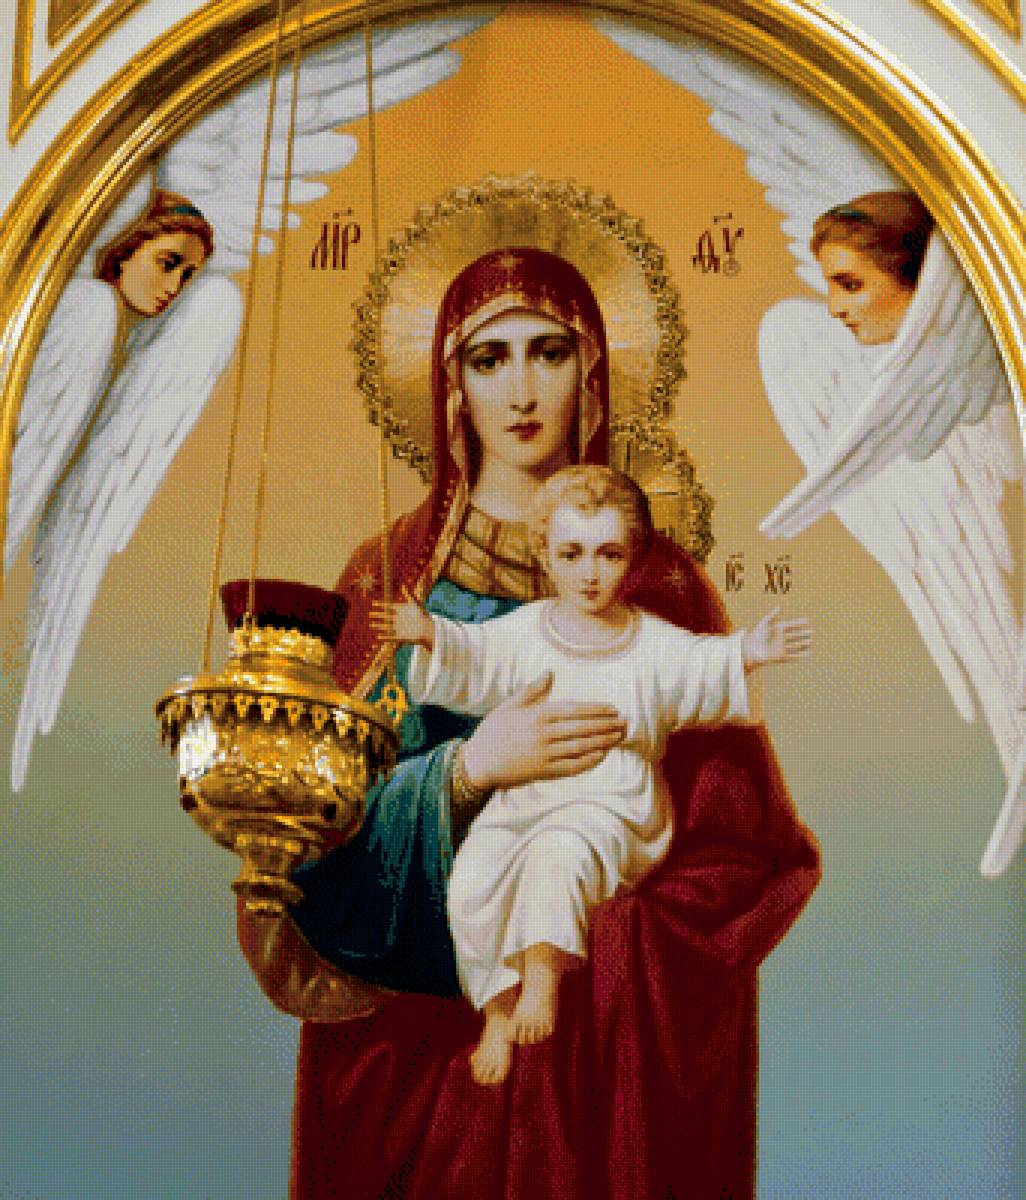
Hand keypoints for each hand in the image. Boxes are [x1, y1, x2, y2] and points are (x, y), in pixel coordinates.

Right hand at [369, 587, 433, 647]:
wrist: (428, 629)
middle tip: (370, 614)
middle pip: (386, 617)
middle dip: (377, 615)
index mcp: (402, 611)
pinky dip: (384, 637)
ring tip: (371, 624)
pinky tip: (378, 636)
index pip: (389, 607)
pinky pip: (390, 637)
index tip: (373, 603)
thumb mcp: (415, 604)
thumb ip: (409, 595)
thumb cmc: (423, 616)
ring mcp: (399, 628)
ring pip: (386, 627)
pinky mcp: (400, 637)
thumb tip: (403, 585)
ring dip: (379, 626)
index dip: (381, 605)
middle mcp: (399, 619)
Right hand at [462, 671, 625, 790]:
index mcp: (537, 715)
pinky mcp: (543, 772)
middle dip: (606, 725)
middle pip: (582, 728)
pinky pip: (571, 767)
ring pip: (580, 747)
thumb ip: (532, 690)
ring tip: (618, 736)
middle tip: (624, 722)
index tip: (613, 709)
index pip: (574, 710)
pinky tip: (601, 756)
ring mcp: (544, 755)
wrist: (478, 762)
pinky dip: (588, 761)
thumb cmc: (492, 732)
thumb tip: (549, 673)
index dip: (596, 710)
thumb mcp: (509, 706)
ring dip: (602, 742)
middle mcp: (543, 734)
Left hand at [742, 608, 812, 669]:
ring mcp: (781, 648)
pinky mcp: (780, 657)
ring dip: (803, 644)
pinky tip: (808, 653)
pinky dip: (800, 655)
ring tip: (811, 641)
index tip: (807, 621)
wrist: (750, 650)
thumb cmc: (756, 635)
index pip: (791, 626)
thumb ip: (772, 615)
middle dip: (803, 634)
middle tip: (811, 632)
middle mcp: (780, 639)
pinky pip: (792, 656)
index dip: (798, 623)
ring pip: (795, 646)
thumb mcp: (764, 623)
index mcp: (777, 630)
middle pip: (795, 636)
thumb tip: (780, 606)